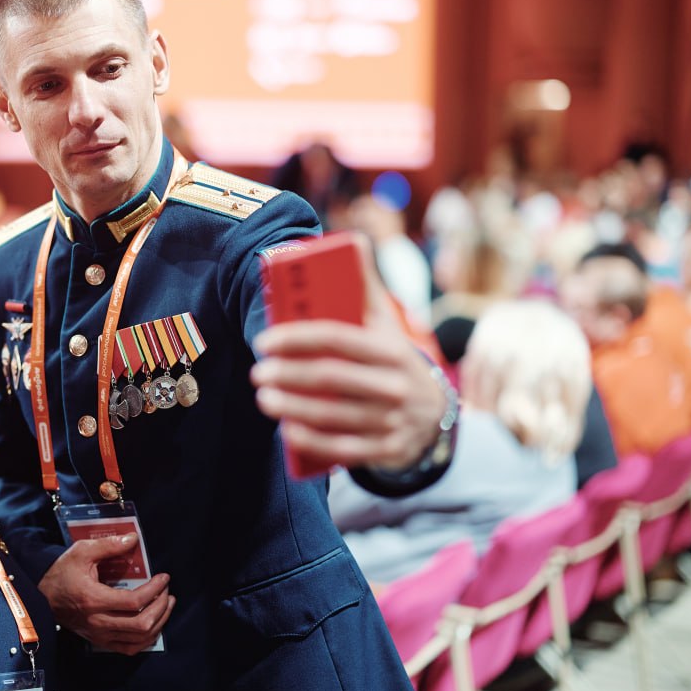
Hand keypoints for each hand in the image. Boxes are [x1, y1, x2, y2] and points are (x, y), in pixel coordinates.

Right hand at [38, 534, 174, 654]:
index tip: (164, 578)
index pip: (134, 601)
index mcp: (94, 599)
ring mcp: (100, 635)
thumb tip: (133, 539)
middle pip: (142, 623)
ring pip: (140, 639)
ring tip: (166, 605)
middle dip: (161, 607)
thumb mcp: (82, 552)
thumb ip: (108, 545)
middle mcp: (98, 621)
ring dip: (159, 622)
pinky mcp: (100, 641)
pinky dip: (146, 638)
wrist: (43, 596)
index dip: (155, 590)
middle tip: (167, 592)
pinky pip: (130, 648)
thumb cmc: (62, 573)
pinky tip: (154, 624)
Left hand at [251, 235, 446, 471]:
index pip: (338, 339)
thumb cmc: (392, 359)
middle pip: (332, 378)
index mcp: (392, 349)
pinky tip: (287, 429)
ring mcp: (393, 421)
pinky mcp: (387, 450)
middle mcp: (396, 386)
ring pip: (335, 415)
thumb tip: (353, 240)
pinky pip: (344, 448)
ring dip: (293, 407)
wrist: (434, 414)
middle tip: (257, 371)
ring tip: (263, 397)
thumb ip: (366, 288)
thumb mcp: (387, 326)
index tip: (265, 341)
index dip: (297, 338)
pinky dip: (313, 439)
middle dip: (289, 374)